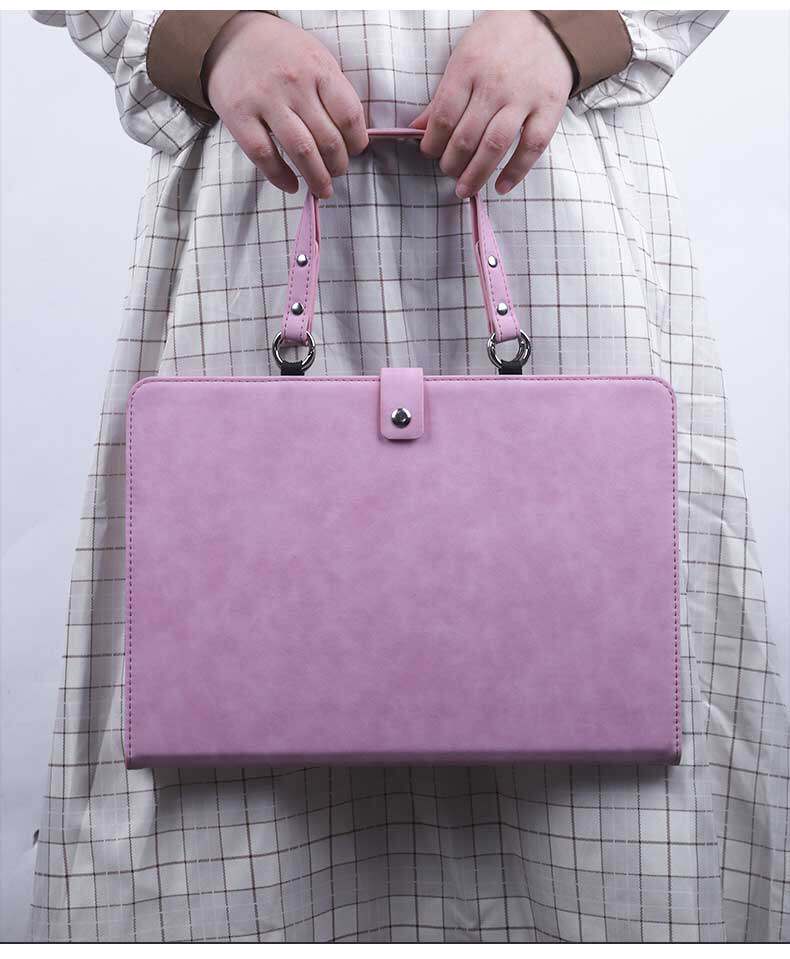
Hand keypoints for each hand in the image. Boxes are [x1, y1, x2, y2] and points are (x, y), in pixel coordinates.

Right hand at [203, 12, 368, 196]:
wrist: (229, 36)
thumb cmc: (279, 52)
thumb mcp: (314, 56)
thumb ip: (332, 91)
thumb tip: (351, 135)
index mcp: (317, 68)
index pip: (349, 115)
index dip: (357, 141)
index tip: (355, 151)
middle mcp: (294, 83)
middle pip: (328, 139)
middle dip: (339, 165)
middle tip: (338, 172)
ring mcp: (265, 100)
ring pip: (301, 151)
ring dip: (317, 178)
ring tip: (322, 188)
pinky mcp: (239, 116)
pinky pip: (265, 156)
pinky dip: (280, 177)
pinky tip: (291, 185)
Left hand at [410, 12, 572, 197]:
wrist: (549, 22)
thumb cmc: (499, 40)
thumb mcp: (464, 56)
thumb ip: (442, 95)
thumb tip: (416, 128)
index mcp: (469, 68)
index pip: (443, 118)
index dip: (431, 143)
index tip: (430, 152)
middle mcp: (495, 85)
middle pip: (465, 138)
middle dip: (451, 163)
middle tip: (448, 170)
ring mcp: (524, 98)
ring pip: (494, 147)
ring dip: (475, 174)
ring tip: (465, 188)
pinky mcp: (549, 108)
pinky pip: (531, 147)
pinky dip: (515, 172)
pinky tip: (500, 187)